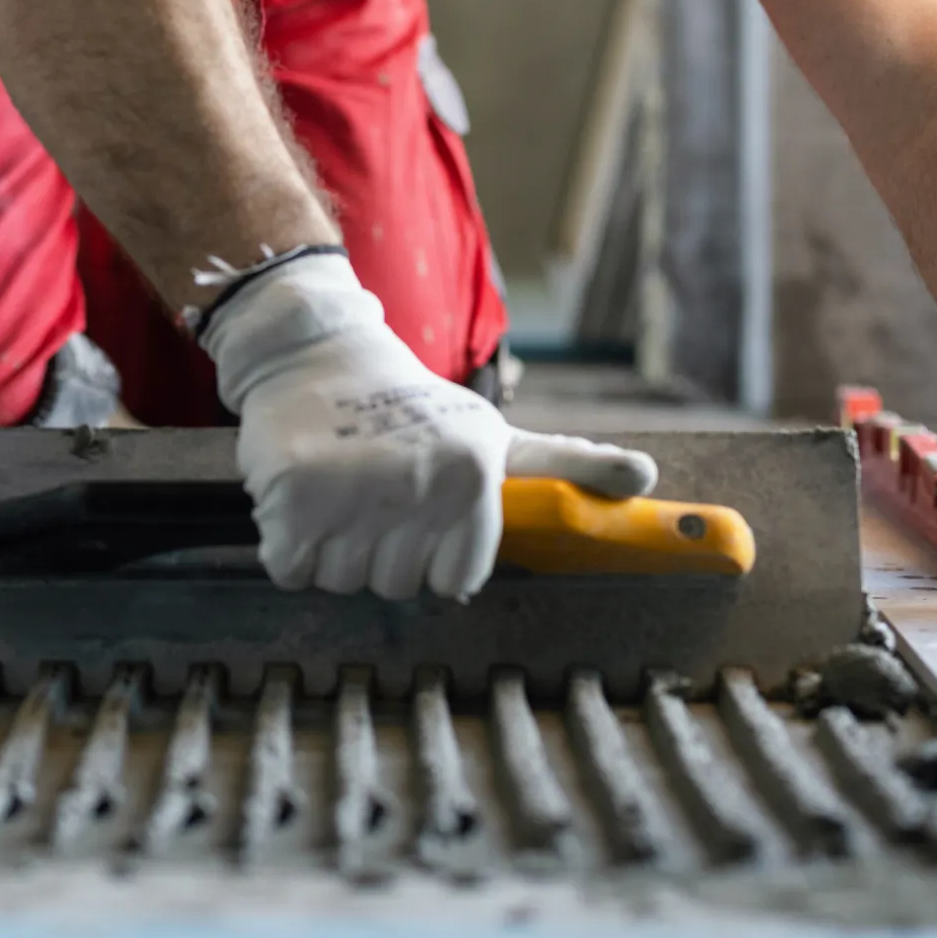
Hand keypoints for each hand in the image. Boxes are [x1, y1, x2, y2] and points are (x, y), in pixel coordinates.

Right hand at [199, 251, 654, 600]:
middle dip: (378, 551)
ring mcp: (353, 492)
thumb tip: (648, 478)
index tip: (418, 507)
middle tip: (373, 492)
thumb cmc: (410, 407)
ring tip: (341, 487)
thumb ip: (568, 465)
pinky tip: (303, 495)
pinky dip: (288, 545)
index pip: (453, 582)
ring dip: (332, 548)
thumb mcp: (493, 434)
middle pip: (396, 586)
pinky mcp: (293, 495)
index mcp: (474, 475)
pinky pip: (291, 569)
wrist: (315, 351)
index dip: (430, 553)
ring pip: (343, 581)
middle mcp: (418, 484)